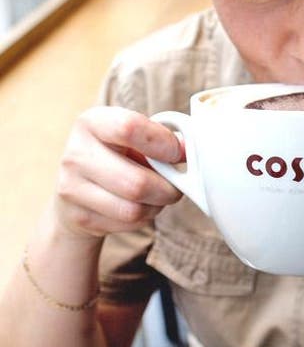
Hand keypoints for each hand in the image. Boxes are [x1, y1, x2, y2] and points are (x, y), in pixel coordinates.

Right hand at [54, 106, 183, 239]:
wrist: (80, 188)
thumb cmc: (119, 155)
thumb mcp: (136, 138)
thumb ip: (165, 139)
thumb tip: (189, 150)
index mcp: (93, 122)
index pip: (129, 128)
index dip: (163, 143)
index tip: (176, 153)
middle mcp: (76, 153)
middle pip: (136, 183)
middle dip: (167, 189)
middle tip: (174, 185)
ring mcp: (72, 188)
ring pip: (134, 209)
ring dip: (156, 205)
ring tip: (156, 195)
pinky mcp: (79, 217)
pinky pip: (127, 224)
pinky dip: (143, 218)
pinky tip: (138, 205)